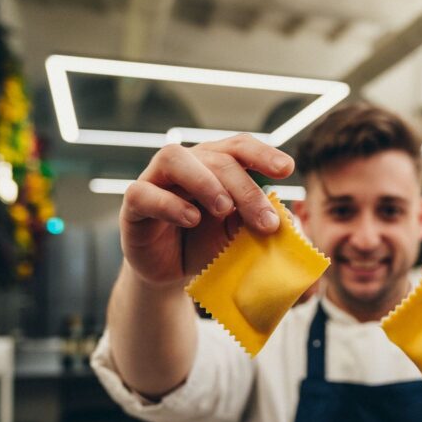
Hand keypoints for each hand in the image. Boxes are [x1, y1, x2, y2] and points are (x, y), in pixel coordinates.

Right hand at [119, 135, 293, 286]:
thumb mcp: (239, 237)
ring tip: (224, 209)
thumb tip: (288, 220)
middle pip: (216, 158)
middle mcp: (186, 164)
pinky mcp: (133, 205)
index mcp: (215, 164)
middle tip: (267, 223)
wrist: (171, 274)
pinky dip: (170, 204)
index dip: (263, 153)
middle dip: (245, 188)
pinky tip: (191, 219)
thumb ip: (259, 225)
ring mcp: (156, 180)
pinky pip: (144, 192)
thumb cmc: (208, 246)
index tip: (287, 170)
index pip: (239, 147)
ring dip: (204, 181)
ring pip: (174, 158)